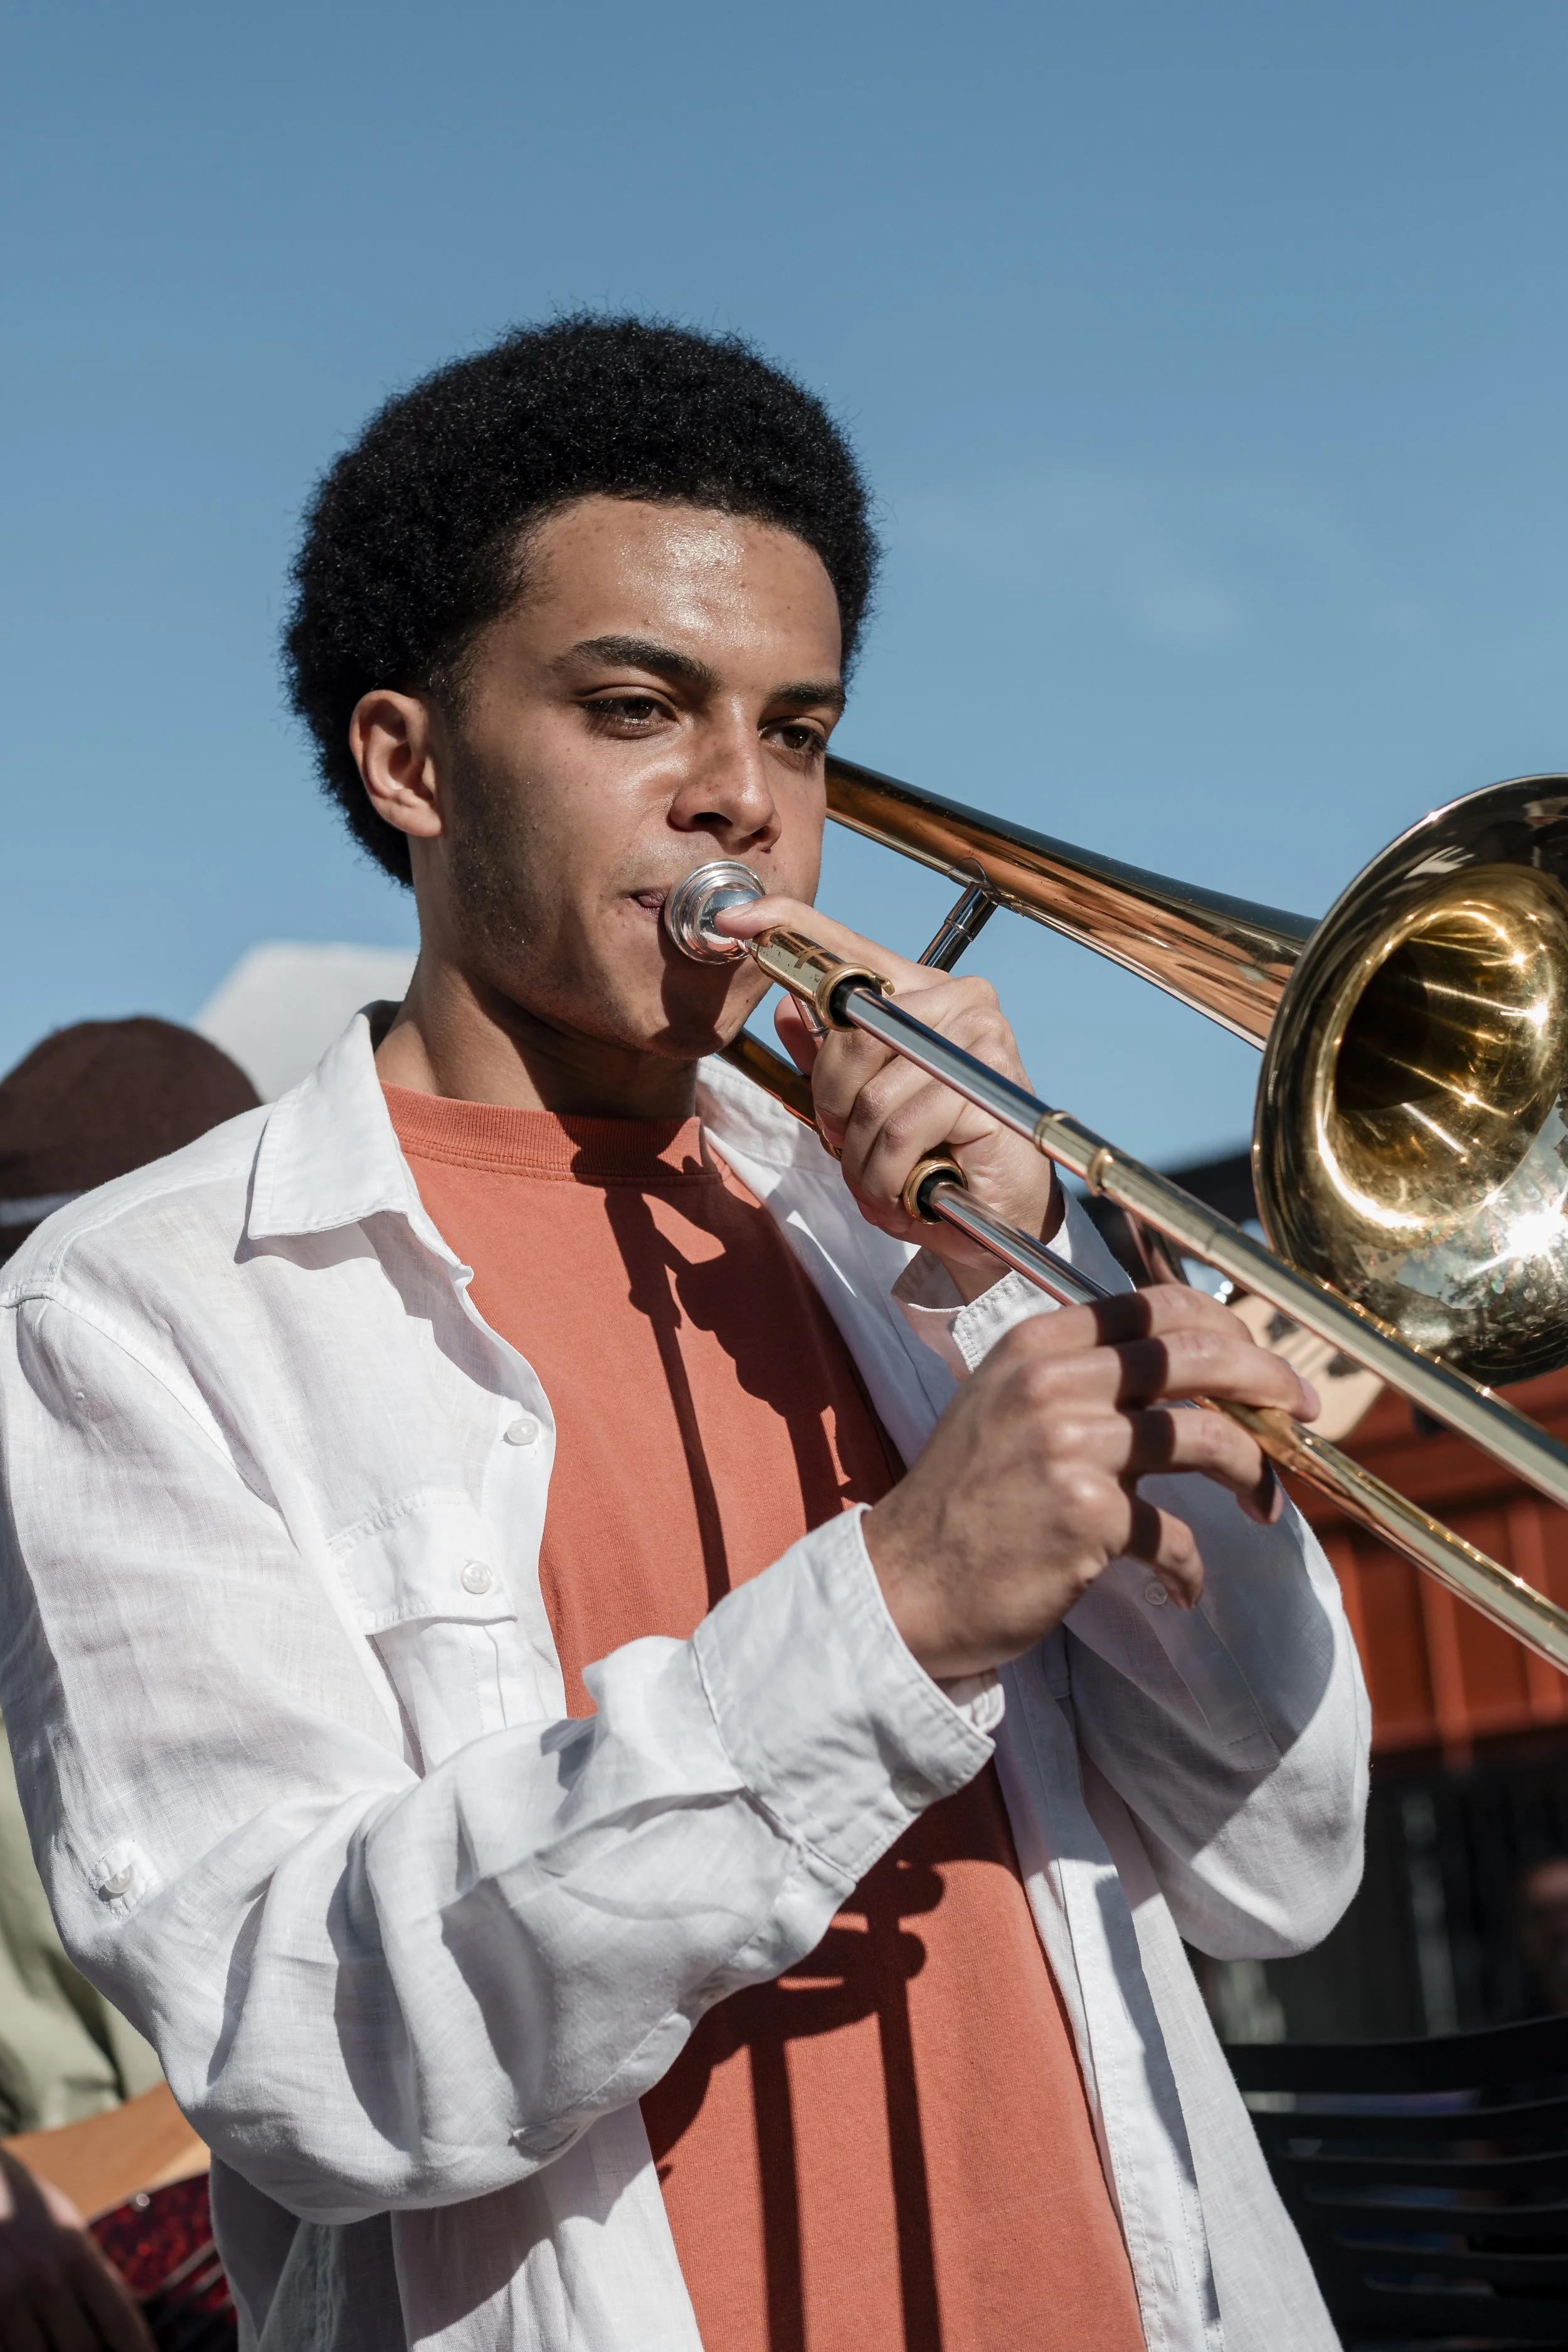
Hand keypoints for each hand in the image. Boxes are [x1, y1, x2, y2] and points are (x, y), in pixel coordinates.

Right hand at [0, 2150, 152, 2351]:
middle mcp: (45, 2278)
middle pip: (81, 2349)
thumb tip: (137, 2307)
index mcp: (77, 2253)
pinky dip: (19, 2347)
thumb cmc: (27, 2207)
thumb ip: (99, 2272)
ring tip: (60, 2343)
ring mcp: (8, 2297)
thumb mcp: (69, 2228)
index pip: (119, 2318)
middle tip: (96, 2349)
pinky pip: (7, 2347)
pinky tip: (28, 2339)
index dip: (138, 2349)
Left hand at [715, 895, 1055, 1302]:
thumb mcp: (863, 1106)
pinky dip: (889, 1173)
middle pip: (853, 1038)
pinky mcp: (991, 1086)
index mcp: (925, 993)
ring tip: (880, 1180)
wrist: (996, 1216)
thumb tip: (788, 1005)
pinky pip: (903, 1128)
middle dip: (834, 1106)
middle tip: (847, 1144)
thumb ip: (829, 1056)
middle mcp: (961, 1002)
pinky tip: (907, 1189)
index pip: (852, 950)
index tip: (734, 918)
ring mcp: (982, 1040)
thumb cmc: (933, 1155)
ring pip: (874, 1096)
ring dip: (863, 1156)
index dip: (791, 927)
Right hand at [862, 1285, 1319, 1681]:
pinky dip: (1191, 1567)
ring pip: (1206, 1437)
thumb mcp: (1006, 1407)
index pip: (1156, 1305)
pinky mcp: (1087, 1517)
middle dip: (1267, 1379)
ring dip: (1253, 1473)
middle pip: (1196, 1355)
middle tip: (1299, 1411)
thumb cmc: (963, 1503)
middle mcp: (1054, 1382)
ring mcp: (1070, 1446)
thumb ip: (1080, 1378)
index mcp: (1036, 1345)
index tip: (1262, 1362)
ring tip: (1263, 1507)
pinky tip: (1182, 1587)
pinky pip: (1177, 1535)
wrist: (905, 1584)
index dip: (1228, 1327)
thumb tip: (1186, 1373)